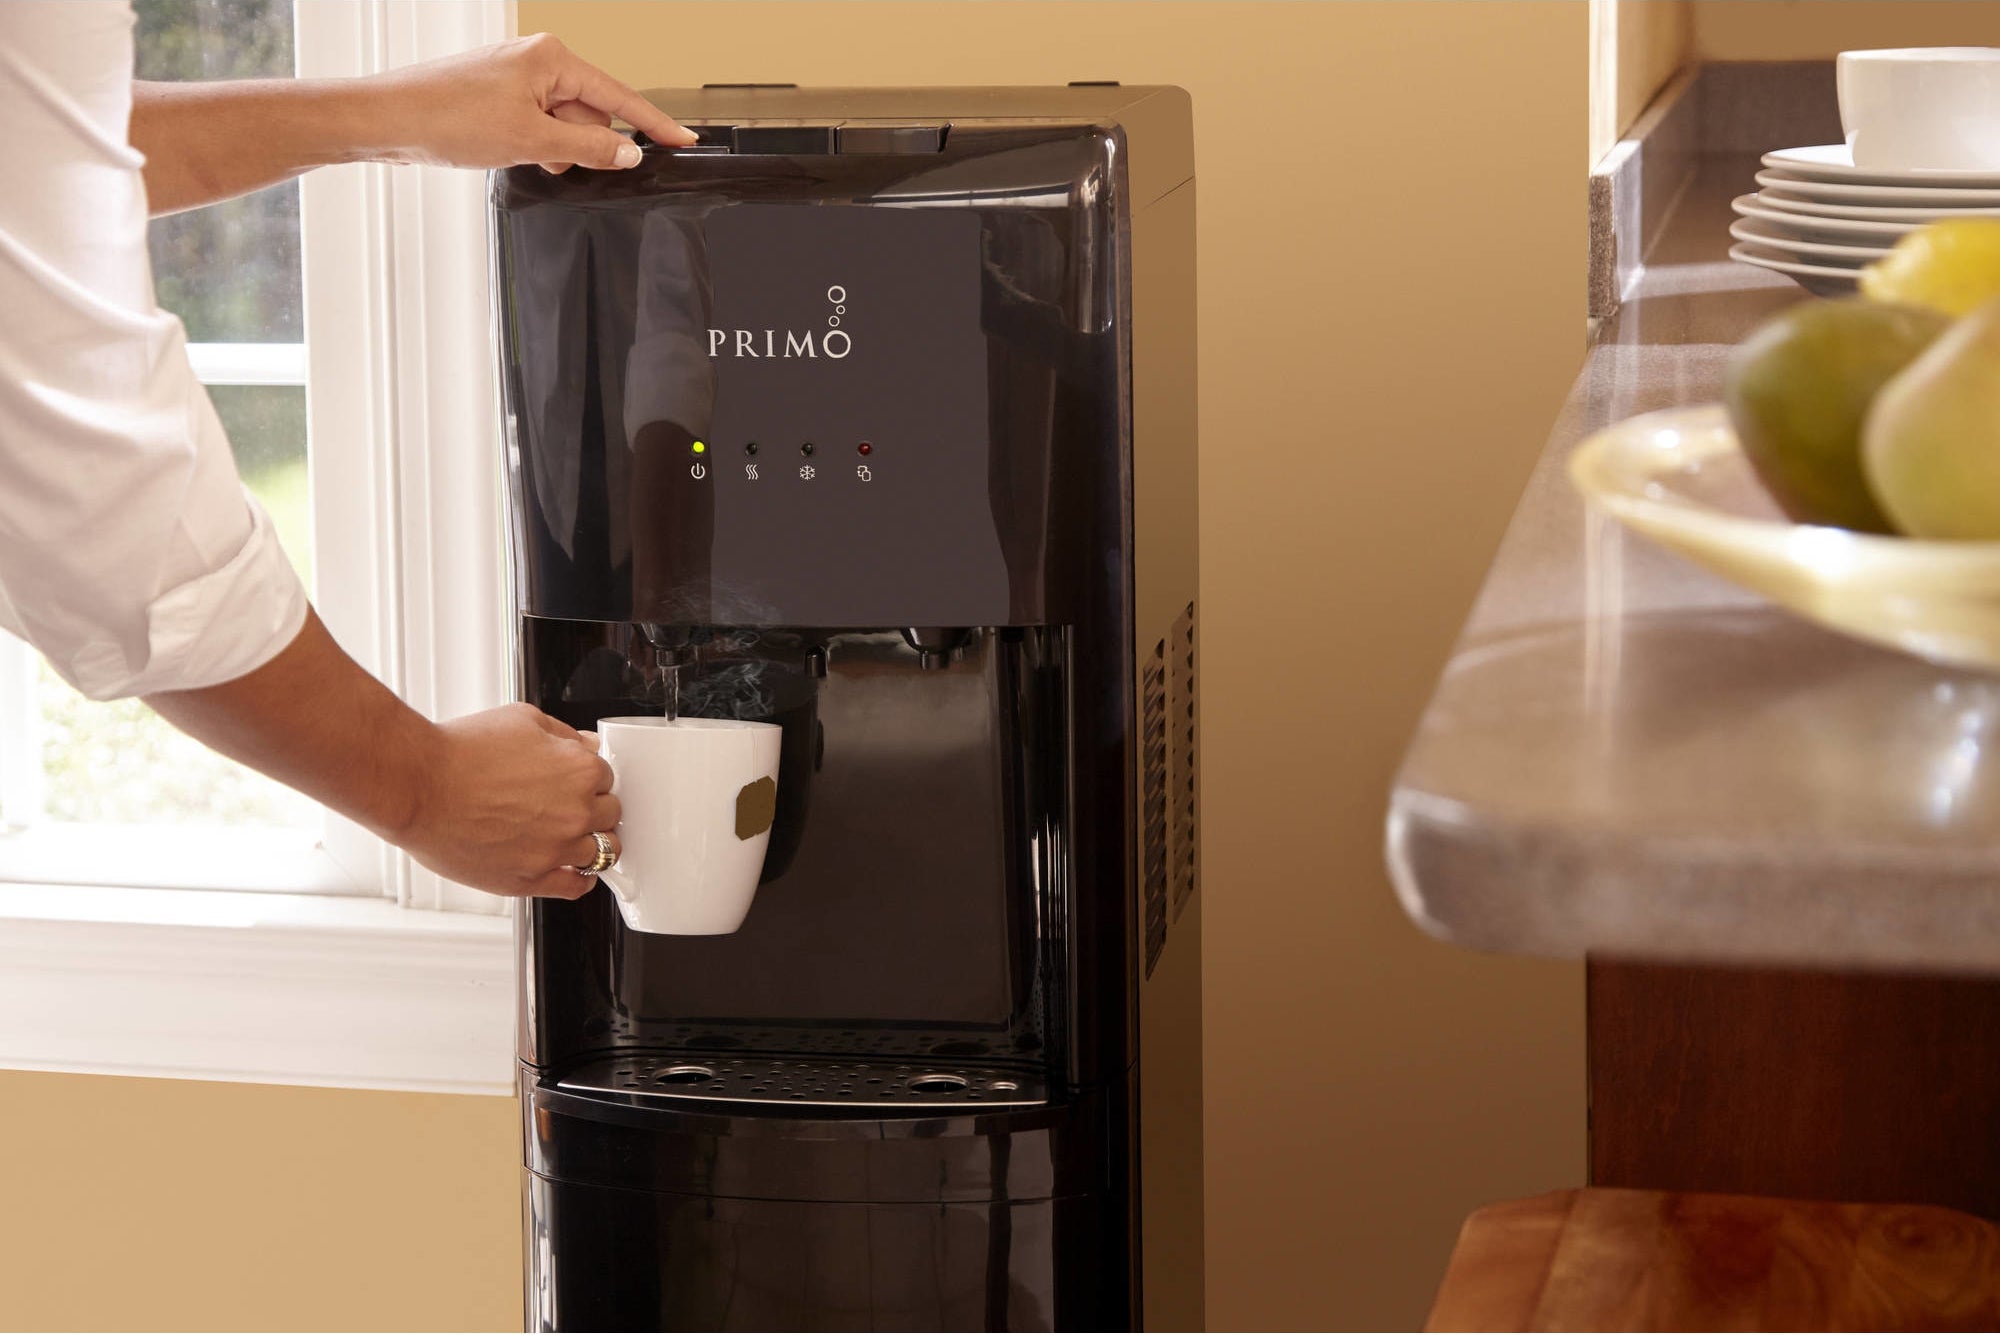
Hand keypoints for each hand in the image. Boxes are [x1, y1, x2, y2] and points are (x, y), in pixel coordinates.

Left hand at [364, 32, 696, 174]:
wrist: (387, 120)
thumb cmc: (447, 117)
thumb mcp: (532, 140)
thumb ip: (589, 148)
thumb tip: (626, 153)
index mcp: (552, 58)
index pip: (620, 96)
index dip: (655, 125)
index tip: (684, 140)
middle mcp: (536, 61)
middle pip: (590, 113)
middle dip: (586, 146)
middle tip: (571, 168)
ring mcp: (516, 80)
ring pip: (562, 125)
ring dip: (557, 151)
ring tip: (524, 159)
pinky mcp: (498, 99)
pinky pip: (537, 128)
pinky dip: (535, 148)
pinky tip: (515, 158)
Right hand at [398, 702, 622, 899]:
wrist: (418, 786)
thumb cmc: (460, 752)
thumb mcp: (523, 720)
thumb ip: (564, 735)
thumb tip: (585, 746)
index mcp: (579, 770)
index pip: (608, 777)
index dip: (588, 777)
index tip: (573, 782)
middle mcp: (575, 812)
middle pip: (610, 814)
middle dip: (593, 807)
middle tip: (567, 805)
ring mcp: (556, 848)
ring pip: (602, 851)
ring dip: (589, 841)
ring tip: (567, 835)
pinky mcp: (531, 878)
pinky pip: (576, 886)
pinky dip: (581, 879)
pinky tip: (573, 870)